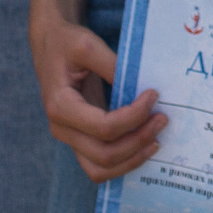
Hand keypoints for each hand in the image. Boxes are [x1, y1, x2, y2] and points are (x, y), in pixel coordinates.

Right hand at [32, 15, 166, 180]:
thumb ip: (112, 66)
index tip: (153, 95)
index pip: (104, 127)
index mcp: (60, 106)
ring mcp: (69, 138)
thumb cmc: (67, 43)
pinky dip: (123, 162)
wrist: (50, 45)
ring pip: (100, 169)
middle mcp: (61, 128)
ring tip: (156, 140)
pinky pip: (100, 165)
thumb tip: (140, 90)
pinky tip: (143, 146)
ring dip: (132, 159)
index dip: (134, 116)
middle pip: (104, 154)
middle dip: (138, 140)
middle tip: (163, 119)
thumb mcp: (87, 46)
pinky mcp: (79, 139)